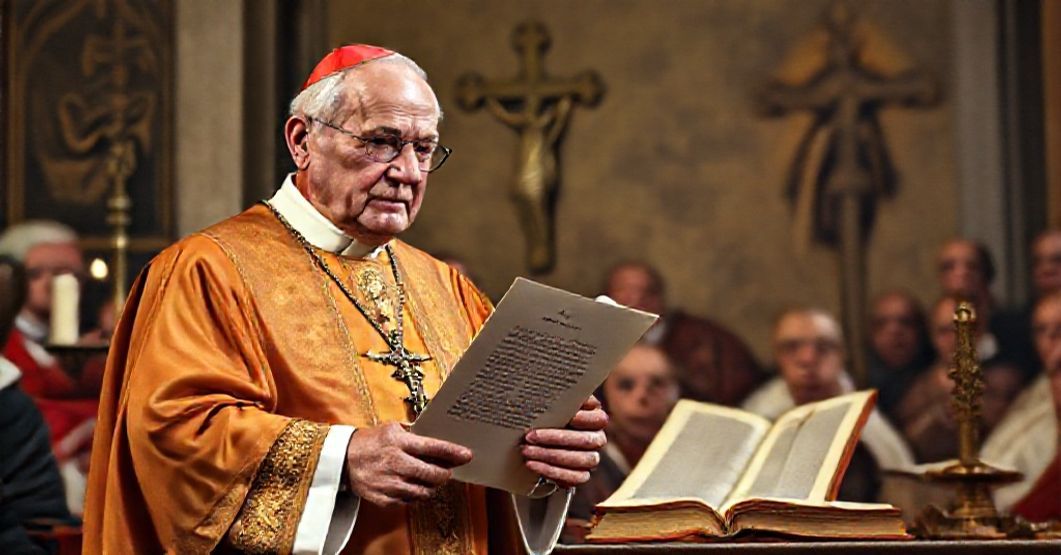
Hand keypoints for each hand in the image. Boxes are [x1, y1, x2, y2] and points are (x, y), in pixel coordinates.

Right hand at [345, 421, 472, 508]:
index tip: (467, 455)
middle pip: (432, 474)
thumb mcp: (391, 428)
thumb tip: (438, 439)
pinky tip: (413, 486)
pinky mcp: (384, 498)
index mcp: (398, 442)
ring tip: (430, 479)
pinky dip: (415, 495)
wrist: (343, 460)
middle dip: (444, 474)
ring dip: (431, 486)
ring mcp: (389, 483)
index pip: (432, 447)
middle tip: (447, 471)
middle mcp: (395, 463)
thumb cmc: (370, 442)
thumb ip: (413, 433)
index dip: (453, 452)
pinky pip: (409, 501)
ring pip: (423, 491)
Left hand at [521, 395, 607, 488]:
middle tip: (530, 436)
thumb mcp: (555, 403)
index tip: (564, 417)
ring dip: (550, 456)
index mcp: (596, 419)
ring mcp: (591, 459)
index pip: (598, 419)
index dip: (583, 418)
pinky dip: (551, 472)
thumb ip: (559, 396)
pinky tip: (532, 465)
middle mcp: (597, 439)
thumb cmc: (549, 416)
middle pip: (585, 441)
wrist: (541, 441)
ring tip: (526, 451)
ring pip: (579, 461)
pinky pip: (574, 478)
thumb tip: (553, 387)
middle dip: (555, 439)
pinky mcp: (582, 475)